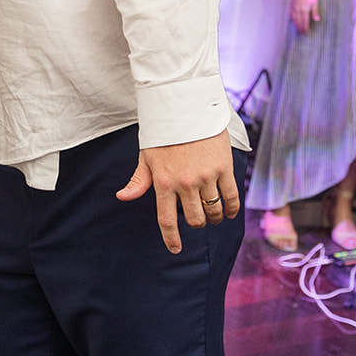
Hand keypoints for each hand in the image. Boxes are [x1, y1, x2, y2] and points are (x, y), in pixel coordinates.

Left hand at [115, 130, 238, 252]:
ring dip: (214, 217)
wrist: (186, 107)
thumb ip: (138, 180)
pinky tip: (230, 211)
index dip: (172, 239)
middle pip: (195, 219)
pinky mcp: (223, 168)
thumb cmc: (164, 132)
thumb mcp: (147, 156)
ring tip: (213, 215)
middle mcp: (184, 183)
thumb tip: (122, 197)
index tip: (175, 249)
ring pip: (213, 211)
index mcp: (163, 182)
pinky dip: (232, 209)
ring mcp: (206, 176)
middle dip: (196, 224)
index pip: (167, 220)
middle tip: (197, 219)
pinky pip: (232, 197)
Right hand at [290, 0, 319, 33]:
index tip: (305, 33)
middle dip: (300, 28)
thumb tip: (316, 20)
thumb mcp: (315, 2)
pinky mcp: (291, 4)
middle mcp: (298, 10)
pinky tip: (292, 20)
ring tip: (297, 28)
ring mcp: (293, 8)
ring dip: (296, 25)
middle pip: (298, 22)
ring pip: (294, 19)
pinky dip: (292, 19)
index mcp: (304, 10)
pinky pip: (291, 14)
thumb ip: (315, 11)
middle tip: (301, 33)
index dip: (305, 28)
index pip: (304, 22)